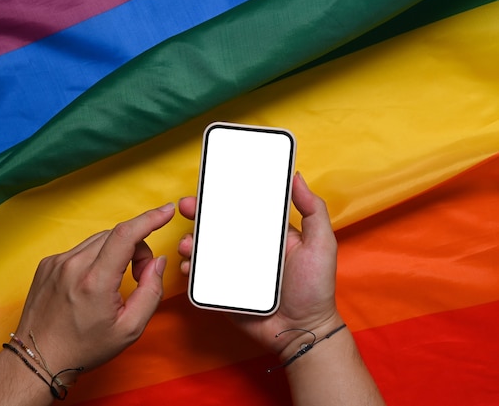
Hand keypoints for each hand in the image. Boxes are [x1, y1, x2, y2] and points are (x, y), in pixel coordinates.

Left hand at [13, 202, 175, 379]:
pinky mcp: (47, 263)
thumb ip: (151, 292)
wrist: (38, 358)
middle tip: (138, 277)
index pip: (126, 235)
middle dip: (136, 249)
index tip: (166, 211)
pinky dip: (95, 258)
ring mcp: (57, 262)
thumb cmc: (83, 348)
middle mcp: (73, 266)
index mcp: (95, 282)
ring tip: (114, 282)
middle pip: (116, 235)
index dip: (150, 219)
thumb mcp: (129, 329)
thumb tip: (157, 262)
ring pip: (99, 240)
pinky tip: (91, 283)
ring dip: (115, 252)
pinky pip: (81, 249)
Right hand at [177, 173, 341, 357]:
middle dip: (198, 213)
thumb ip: (313, 210)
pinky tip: (188, 266)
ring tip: (187, 243)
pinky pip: (200, 276)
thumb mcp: (320, 244)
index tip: (209, 184)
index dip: (224, 194)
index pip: (241, 208)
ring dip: (190, 241)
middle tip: (187, 206)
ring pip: (203, 249)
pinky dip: (190, 269)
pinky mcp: (222, 289)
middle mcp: (246, 247)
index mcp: (266, 232)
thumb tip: (296, 176)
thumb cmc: (315, 287)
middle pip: (216, 225)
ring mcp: (232, 268)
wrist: (302, 330)